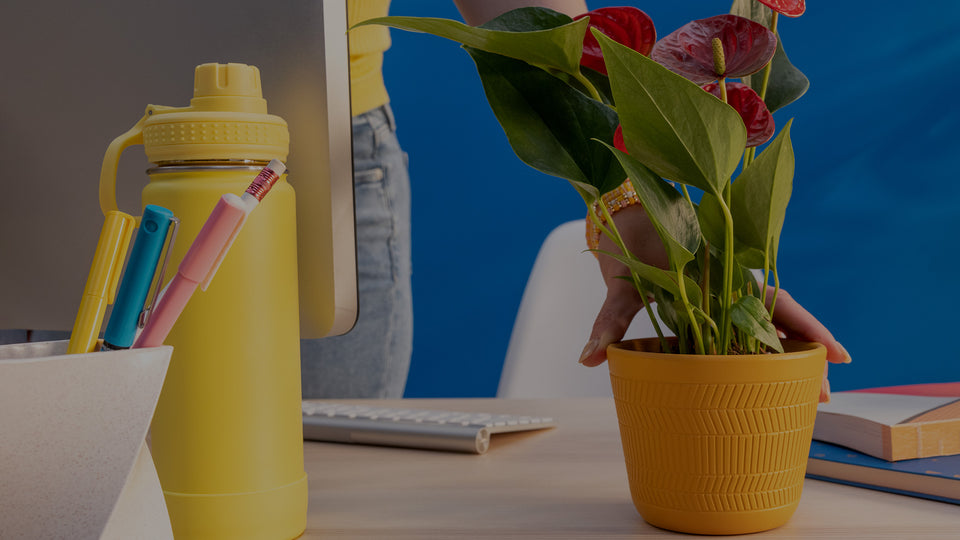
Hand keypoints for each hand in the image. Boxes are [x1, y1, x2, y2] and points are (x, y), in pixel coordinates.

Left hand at [578, 206, 849, 403]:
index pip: (773, 303)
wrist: (622, 210)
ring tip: (802, 393)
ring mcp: (720, 291)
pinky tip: (761, 371)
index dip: (806, 328)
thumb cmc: (626, 240)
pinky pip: (737, 324)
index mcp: (718, 275)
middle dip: (804, 355)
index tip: (836, 354)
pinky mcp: (705, 298)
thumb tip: (589, 358)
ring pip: (761, 324)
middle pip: (776, 320)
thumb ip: (610, 318)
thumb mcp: (620, 281)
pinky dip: (753, 346)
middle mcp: (726, 284)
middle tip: (823, 397)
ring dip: (782, 354)